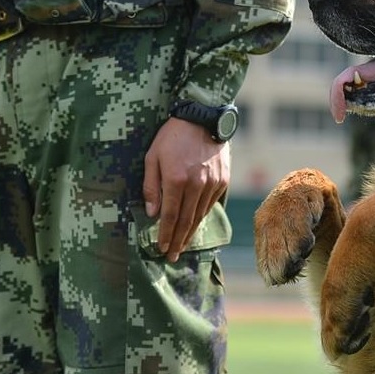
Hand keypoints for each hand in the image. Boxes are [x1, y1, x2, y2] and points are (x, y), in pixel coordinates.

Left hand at [143, 117, 229, 262]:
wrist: (203, 117)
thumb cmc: (172, 136)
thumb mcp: (153, 157)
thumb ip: (151, 186)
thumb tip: (152, 213)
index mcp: (176, 180)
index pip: (169, 216)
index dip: (165, 235)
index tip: (161, 249)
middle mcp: (196, 185)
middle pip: (186, 221)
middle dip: (178, 241)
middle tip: (172, 257)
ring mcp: (212, 184)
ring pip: (200, 215)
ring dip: (190, 232)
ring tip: (182, 245)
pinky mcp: (223, 180)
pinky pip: (210, 204)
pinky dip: (202, 216)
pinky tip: (195, 224)